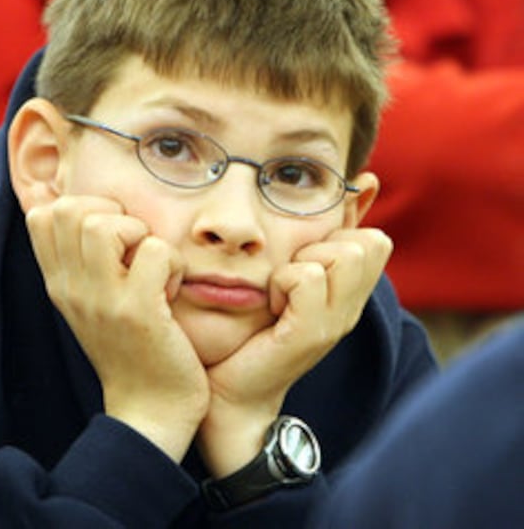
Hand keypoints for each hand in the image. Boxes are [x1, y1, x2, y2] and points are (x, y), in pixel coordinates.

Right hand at [25, 195, 206, 461]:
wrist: (148, 413)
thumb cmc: (130, 348)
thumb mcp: (90, 301)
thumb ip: (83, 259)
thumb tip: (91, 208)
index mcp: (58, 283)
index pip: (43, 215)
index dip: (83, 207)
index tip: (110, 237)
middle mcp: (70, 288)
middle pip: (70, 209)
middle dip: (112, 214)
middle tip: (133, 248)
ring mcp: (101, 300)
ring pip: (106, 224)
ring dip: (139, 234)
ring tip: (149, 267)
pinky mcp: (137, 312)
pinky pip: (155, 251)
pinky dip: (173, 263)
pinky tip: (170, 292)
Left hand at [198, 227, 391, 474]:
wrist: (233, 392)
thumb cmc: (251, 331)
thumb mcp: (286, 285)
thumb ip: (305, 254)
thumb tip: (323, 216)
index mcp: (349, 296)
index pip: (375, 241)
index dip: (338, 237)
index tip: (304, 263)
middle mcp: (351, 309)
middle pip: (365, 243)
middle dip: (320, 246)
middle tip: (290, 278)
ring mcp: (336, 323)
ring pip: (344, 254)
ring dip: (301, 262)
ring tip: (280, 292)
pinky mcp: (311, 334)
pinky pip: (309, 278)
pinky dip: (283, 280)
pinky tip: (271, 305)